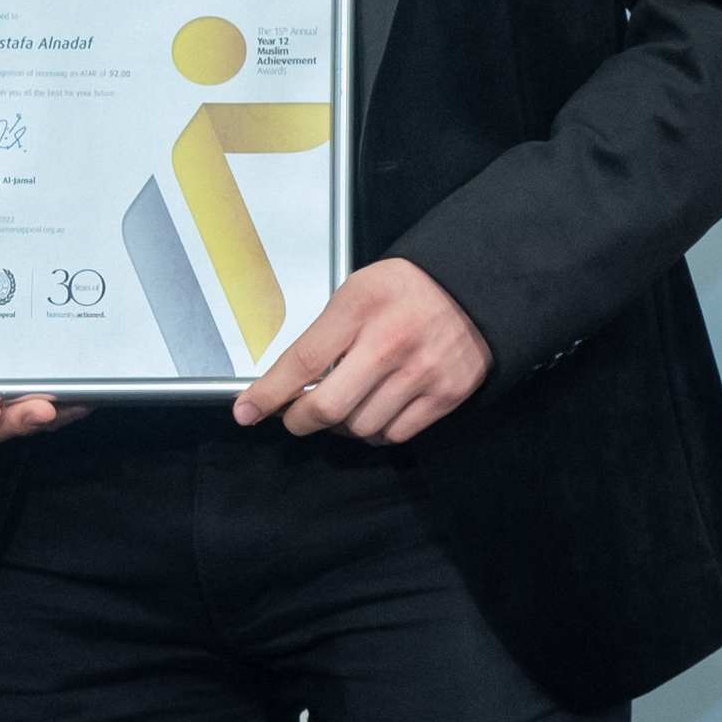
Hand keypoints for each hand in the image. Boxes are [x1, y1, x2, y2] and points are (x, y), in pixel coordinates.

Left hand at [232, 259, 490, 444]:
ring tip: (346, 403)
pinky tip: (375, 409)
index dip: (269, 394)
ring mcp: (421, 372)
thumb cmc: (406, 289)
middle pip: (327, 407)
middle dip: (299, 420)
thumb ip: (323, 335)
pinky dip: (375, 430)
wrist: (474, 287)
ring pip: (359, 426)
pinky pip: (394, 434)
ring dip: (342, 425)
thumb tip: (287, 385)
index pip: (303, 361)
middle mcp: (391, 342)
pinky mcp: (445, 394)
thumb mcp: (356, 291)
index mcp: (360, 308)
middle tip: (295, 417)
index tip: (247, 411)